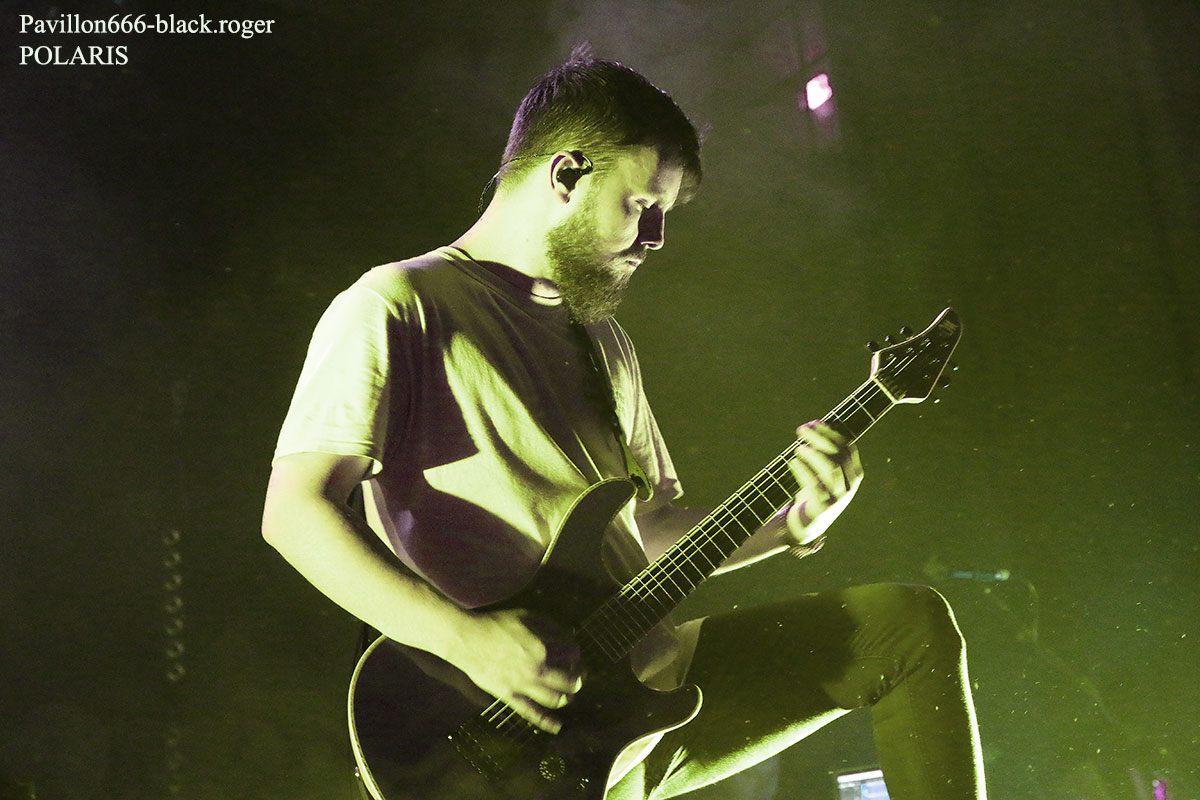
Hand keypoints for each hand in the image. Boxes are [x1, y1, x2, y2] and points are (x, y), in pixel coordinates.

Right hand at [449, 608, 581, 733]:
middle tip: (578, 678)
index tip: (574, 653)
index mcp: (543, 647)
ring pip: (554, 698)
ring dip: (567, 698)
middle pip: (569, 679)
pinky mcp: (510, 696)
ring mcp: (523, 685)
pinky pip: (531, 713)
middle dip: (578, 678)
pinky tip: (558, 727)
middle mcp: (537, 668)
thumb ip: (549, 626)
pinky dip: (546, 722)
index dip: (576, 653)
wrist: (468, 639)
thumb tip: (569, 636)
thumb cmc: (497, 625)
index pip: (572, 653)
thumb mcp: (527, 616)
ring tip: (570, 696)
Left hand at [781, 420, 862, 545]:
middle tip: (802, 429)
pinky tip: (793, 463)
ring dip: (813, 454)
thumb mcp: (823, 473)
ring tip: (798, 448)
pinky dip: (803, 471)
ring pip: (830, 468)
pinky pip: (814, 485)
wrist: (806, 525)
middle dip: (820, 438)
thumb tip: (813, 425)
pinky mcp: (823, 507)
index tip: (814, 422)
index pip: (846, 447)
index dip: (830, 432)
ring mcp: (838, 498)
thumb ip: (824, 453)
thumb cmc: (813, 492)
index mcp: (854, 475)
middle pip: (838, 455)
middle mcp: (850, 486)